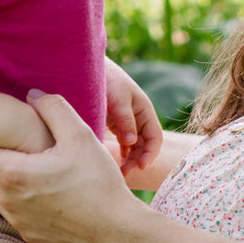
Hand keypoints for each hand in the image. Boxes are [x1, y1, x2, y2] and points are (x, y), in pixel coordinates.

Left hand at [0, 91, 143, 242]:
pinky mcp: (26, 232)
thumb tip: (32, 94)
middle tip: (11, 138)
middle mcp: (5, 200)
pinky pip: (8, 206)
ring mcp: (14, 219)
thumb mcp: (80, 136)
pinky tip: (38, 183)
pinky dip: (14, 192)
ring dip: (1, 172)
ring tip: (25, 159)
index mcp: (12, 174)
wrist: (117, 230)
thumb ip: (53, 108)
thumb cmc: (99, 182)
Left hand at [104, 58, 163, 174]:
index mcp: (144, 111)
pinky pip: (123, 143)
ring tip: (119, 172)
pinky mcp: (115, 125)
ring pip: (134, 146)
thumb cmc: (107, 80)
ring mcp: (127, 122)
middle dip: (138, 160)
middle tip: (125, 173)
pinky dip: (121, 153)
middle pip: (144, 145)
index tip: (141, 166)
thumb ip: (125, 119)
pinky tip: (115, 162)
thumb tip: (131, 142)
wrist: (89, 69)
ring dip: (129, 159)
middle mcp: (138, 118)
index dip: (151, 153)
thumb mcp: (118, 98)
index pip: (154, 137)